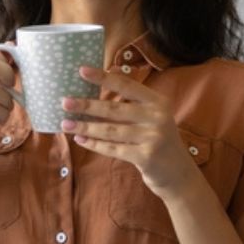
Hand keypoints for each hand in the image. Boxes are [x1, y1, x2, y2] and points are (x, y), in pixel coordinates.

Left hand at [59, 67, 200, 200]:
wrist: (178, 173)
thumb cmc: (158, 140)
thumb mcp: (153, 116)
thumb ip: (133, 102)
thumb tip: (102, 84)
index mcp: (158, 101)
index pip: (126, 85)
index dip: (103, 78)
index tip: (81, 70)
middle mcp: (157, 117)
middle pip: (114, 109)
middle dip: (87, 106)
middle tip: (65, 102)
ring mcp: (152, 137)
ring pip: (110, 130)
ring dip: (85, 126)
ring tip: (66, 123)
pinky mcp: (145, 157)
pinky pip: (113, 149)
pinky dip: (94, 144)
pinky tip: (80, 139)